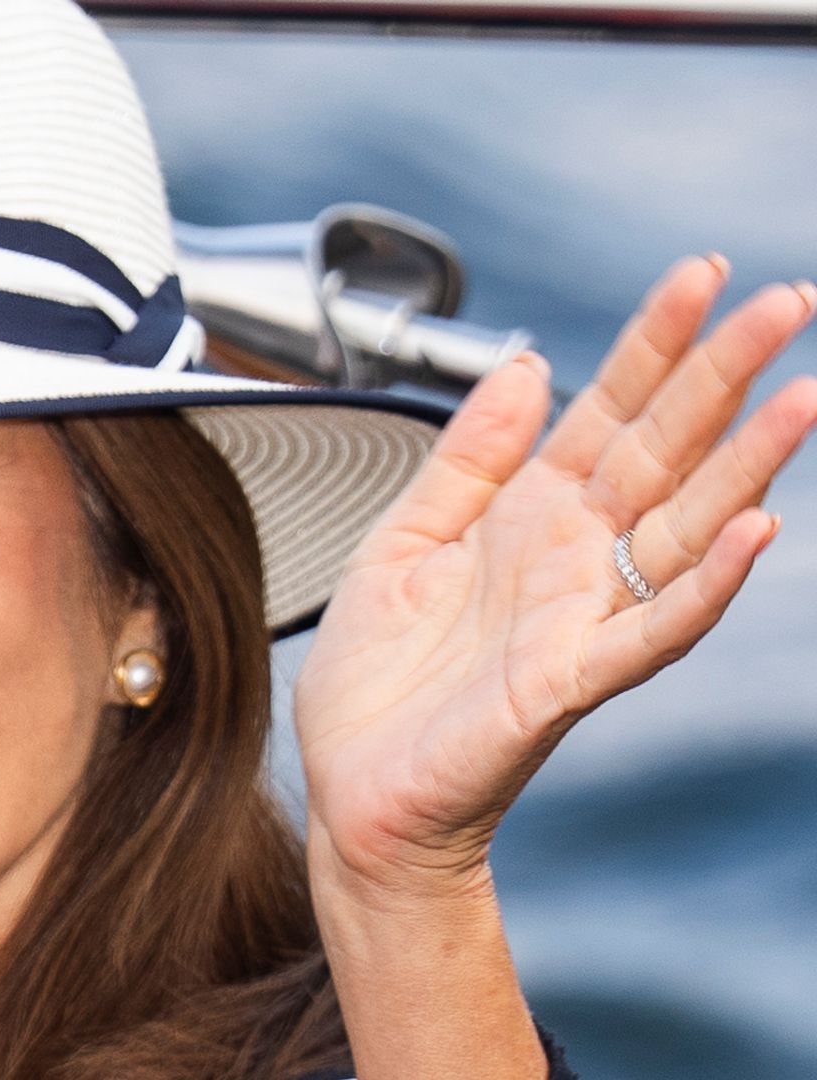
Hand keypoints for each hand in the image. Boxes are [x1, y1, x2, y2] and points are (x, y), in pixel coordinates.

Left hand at [294, 255, 816, 892]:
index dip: (652, 342)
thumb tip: (525, 362)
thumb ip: (464, 458)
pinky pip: (651, 629)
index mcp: (525, 515)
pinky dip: (703, 582)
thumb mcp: (400, 538)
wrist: (352, 788)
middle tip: (790, 300)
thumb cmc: (378, 682)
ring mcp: (578, 616)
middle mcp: (568, 558)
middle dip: (721, 375)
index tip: (702, 272)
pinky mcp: (567, 681)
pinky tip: (752, 531)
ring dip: (745, 463)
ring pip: (680, 526)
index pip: (605, 410)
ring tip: (804, 395)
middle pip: (661, 450)